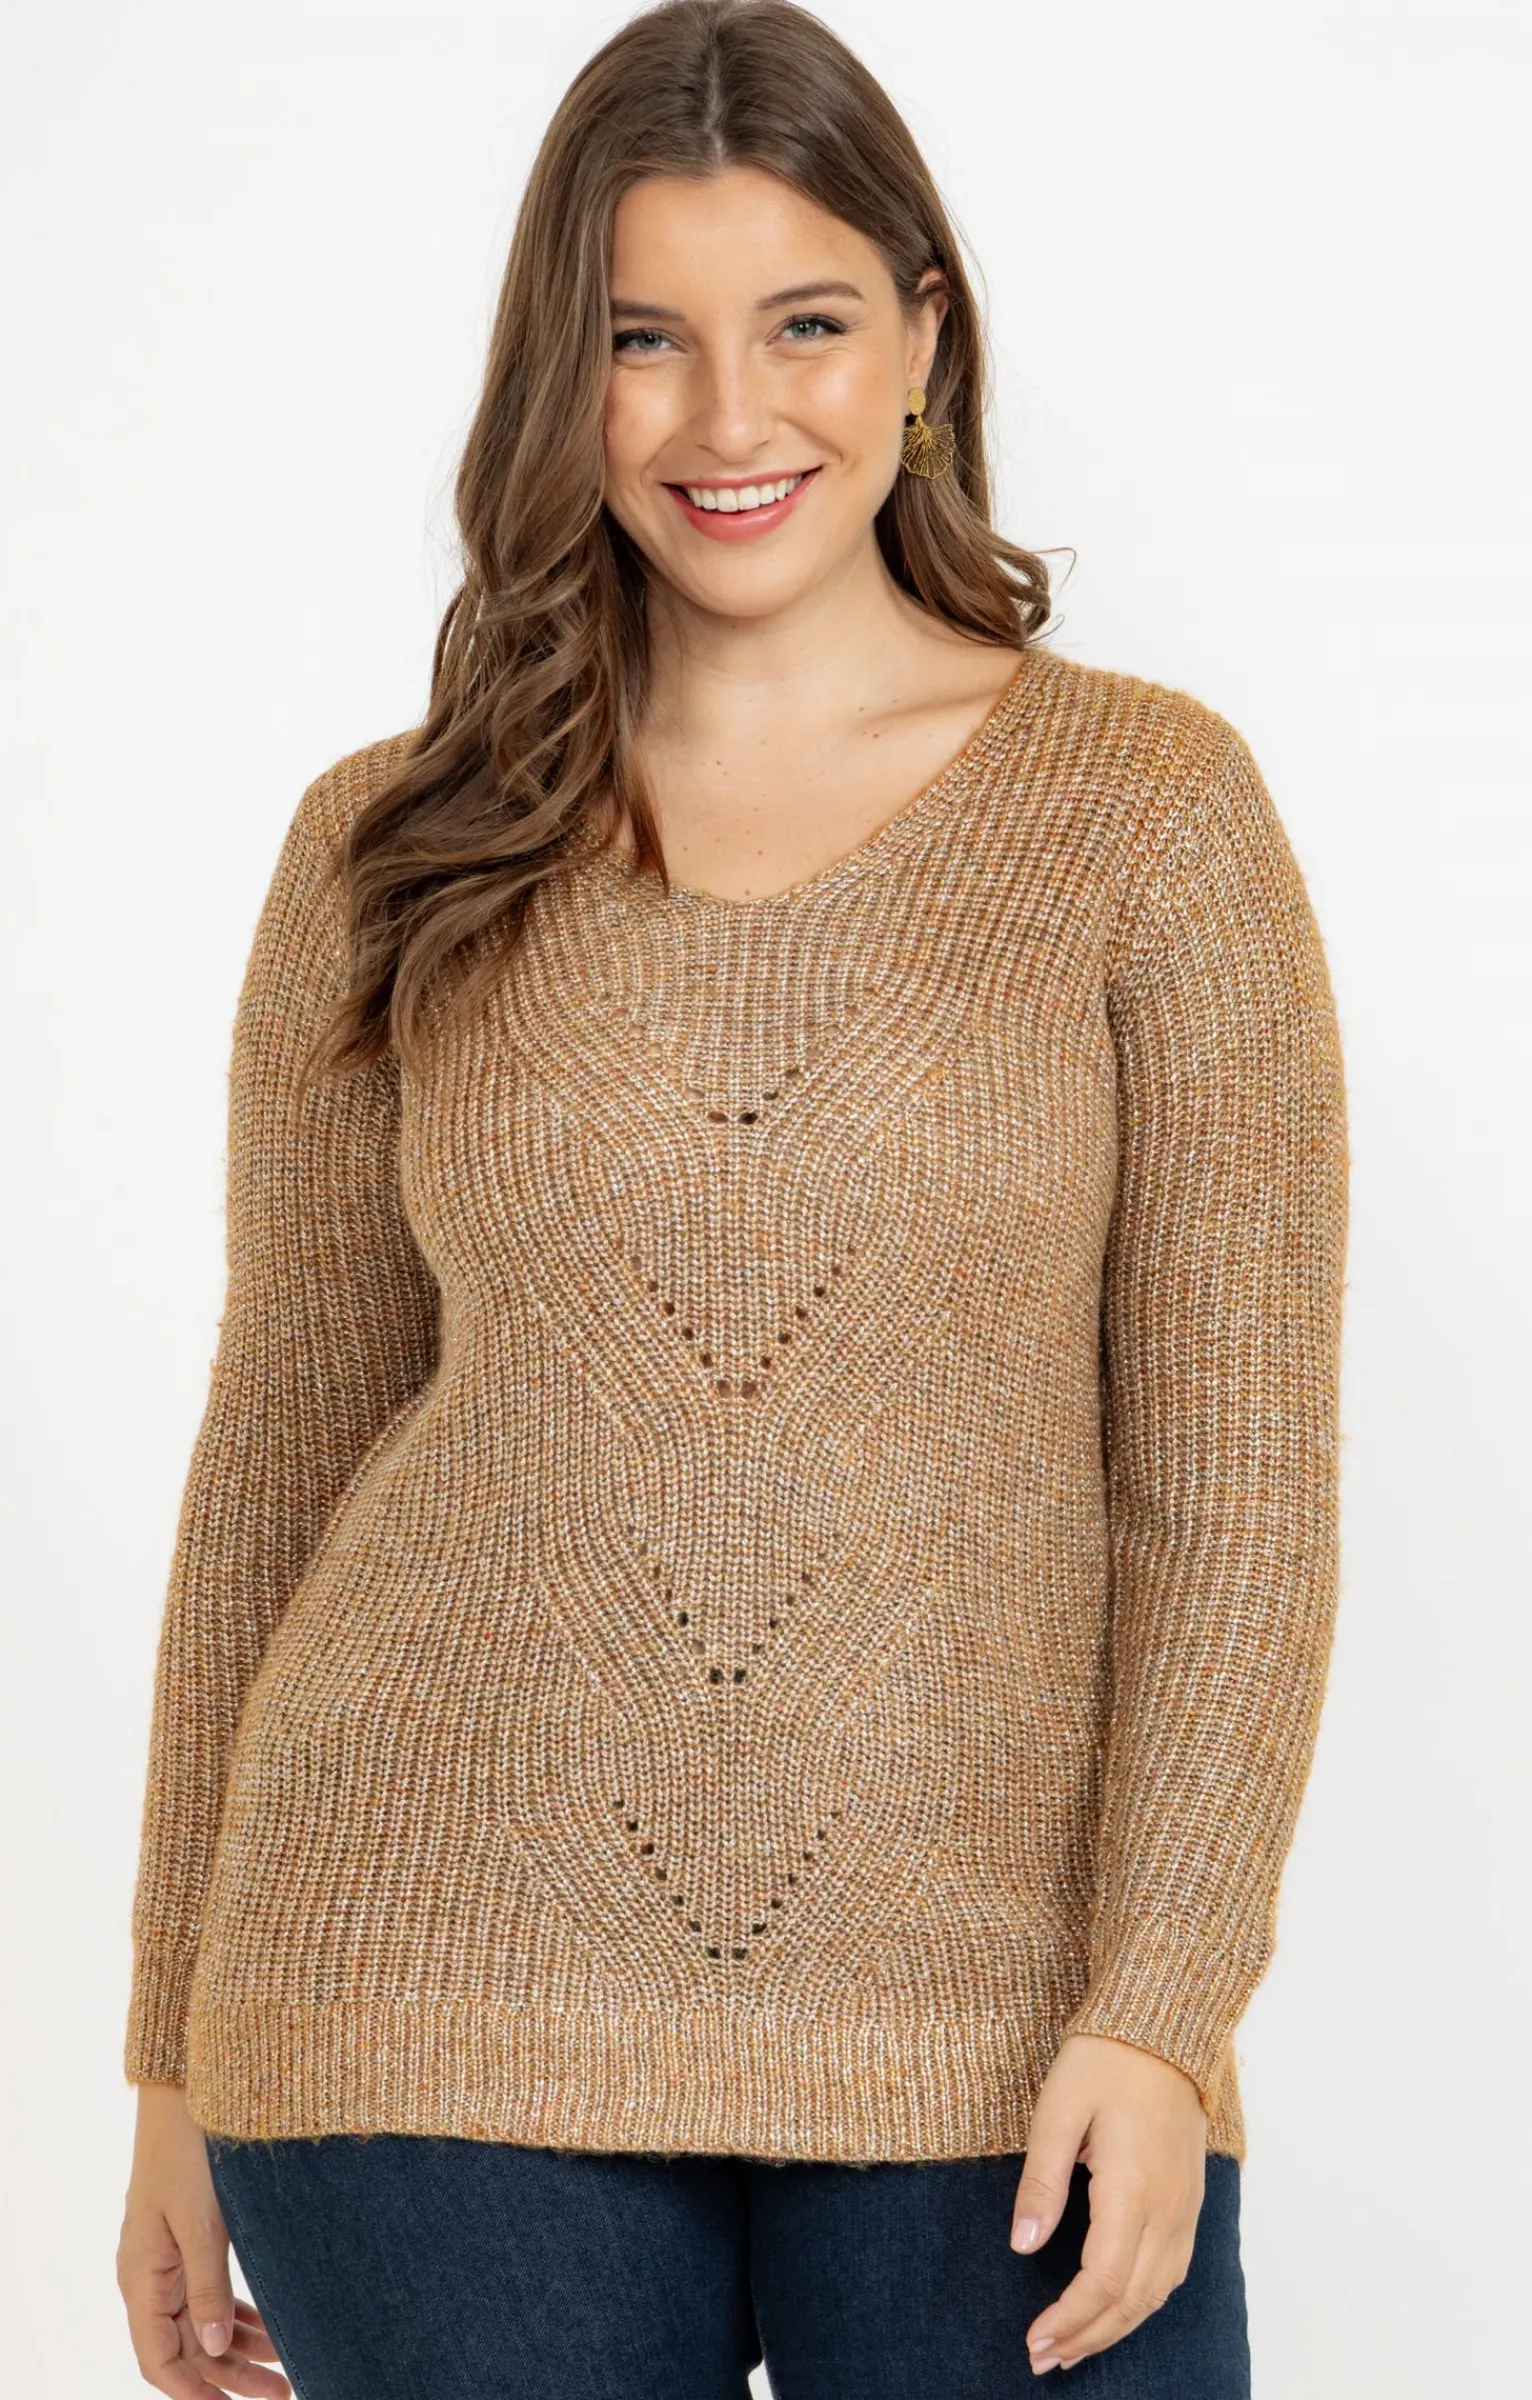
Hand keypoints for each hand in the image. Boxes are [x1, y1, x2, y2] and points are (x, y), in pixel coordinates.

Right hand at [117, 2081, 290, 2398]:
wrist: (188, 2089)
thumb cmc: (191, 2147)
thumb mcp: (202, 2220)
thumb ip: (206, 2285)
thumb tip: (213, 2347)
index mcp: (142, 2276)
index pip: (159, 2360)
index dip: (195, 2392)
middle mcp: (151, 2274)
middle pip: (186, 2348)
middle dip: (230, 2378)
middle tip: (281, 2394)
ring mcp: (169, 2257)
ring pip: (201, 2323)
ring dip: (240, 2350)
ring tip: (284, 2372)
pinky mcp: (192, 2238)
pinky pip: (210, 2292)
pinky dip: (239, 2315)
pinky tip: (271, 2330)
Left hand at [1009, 2032, 1207, 2374]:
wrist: (1163, 2026)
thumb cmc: (1104, 2061)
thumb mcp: (1056, 2110)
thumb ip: (1040, 2181)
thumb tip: (1022, 2246)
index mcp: (1133, 2188)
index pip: (1103, 2282)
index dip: (1069, 2320)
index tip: (1034, 2340)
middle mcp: (1167, 2208)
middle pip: (1131, 2301)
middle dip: (1086, 2338)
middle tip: (1043, 2358)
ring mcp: (1186, 2206)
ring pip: (1156, 2293)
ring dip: (1114, 2328)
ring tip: (1072, 2347)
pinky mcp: (1190, 2199)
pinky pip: (1173, 2271)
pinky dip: (1142, 2302)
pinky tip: (1117, 2309)